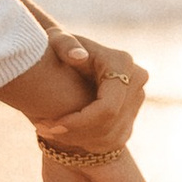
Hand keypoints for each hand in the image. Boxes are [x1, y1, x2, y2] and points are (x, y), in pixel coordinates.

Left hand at [44, 29, 147, 154]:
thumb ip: (63, 43)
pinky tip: (63, 132)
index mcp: (122, 63)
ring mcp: (137, 99)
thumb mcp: (54, 40)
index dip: (79, 122)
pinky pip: (113, 140)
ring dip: (76, 139)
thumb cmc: (58, 47)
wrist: (70, 56)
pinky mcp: (132, 114)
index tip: (50, 125)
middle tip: (44, 130)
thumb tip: (79, 56)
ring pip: (110, 136)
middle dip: (74, 132)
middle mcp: (136, 81)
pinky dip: (86, 142)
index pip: (107, 107)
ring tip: (49, 130)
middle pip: (109, 125)